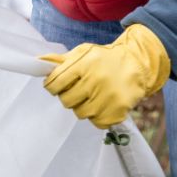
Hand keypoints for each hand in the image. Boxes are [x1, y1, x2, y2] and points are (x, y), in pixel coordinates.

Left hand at [41, 24, 169, 128]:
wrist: (138, 62)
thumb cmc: (104, 59)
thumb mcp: (83, 53)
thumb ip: (60, 60)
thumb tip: (39, 61)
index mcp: (85, 63)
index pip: (55, 83)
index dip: (52, 86)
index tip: (57, 85)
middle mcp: (96, 79)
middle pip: (66, 101)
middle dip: (69, 96)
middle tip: (79, 90)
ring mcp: (108, 96)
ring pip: (80, 113)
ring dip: (83, 106)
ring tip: (93, 96)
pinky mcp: (118, 109)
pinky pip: (97, 122)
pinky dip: (98, 116)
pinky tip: (103, 104)